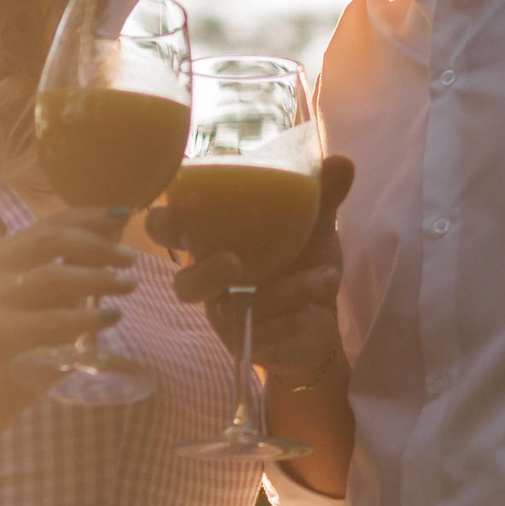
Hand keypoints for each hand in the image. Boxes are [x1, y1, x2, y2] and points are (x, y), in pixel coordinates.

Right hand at [0, 207, 134, 402]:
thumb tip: (116, 230)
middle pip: (51, 241)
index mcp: (0, 256)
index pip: (49, 224)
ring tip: (129, 285)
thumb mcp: (49, 296)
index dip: (90, 216)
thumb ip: (73, 265)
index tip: (125, 214)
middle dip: (99, 246)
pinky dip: (88, 316)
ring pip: (52, 276)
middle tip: (132, 260)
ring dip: (99, 278)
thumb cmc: (28, 338)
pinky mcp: (0, 332)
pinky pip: (52, 318)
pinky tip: (114, 316)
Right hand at [151, 155, 353, 384]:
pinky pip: (263, 334)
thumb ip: (322, 196)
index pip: (171, 231)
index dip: (163, 222)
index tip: (178, 210)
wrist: (325, 319)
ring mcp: (228, 317)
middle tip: (234, 262)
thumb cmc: (304, 264)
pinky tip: (315, 309)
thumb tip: (340, 160)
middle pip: (184, 285)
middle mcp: (213, 283)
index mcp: (217, 244)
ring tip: (324, 276)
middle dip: (205, 273)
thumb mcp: (315, 228)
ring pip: (237, 309)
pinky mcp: (247, 344)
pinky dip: (295, 317)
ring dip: (285, 291)